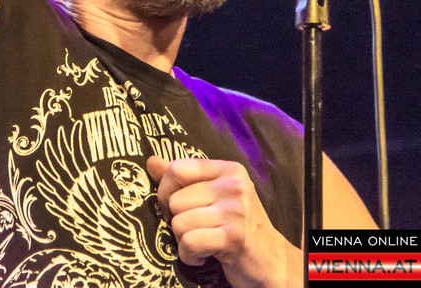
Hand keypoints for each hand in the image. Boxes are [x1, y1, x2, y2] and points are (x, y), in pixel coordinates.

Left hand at [147, 155, 298, 286]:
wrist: (271, 260)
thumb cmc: (237, 226)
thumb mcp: (213, 195)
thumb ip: (183, 179)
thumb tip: (152, 162)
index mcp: (228, 170)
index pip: (177, 169)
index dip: (166, 191)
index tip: (176, 207)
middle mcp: (234, 186)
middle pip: (174, 201)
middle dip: (177, 221)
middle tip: (197, 230)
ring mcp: (235, 212)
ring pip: (179, 223)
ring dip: (184, 241)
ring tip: (203, 242)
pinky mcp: (234, 238)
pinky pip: (190, 242)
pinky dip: (190, 255)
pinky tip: (204, 256)